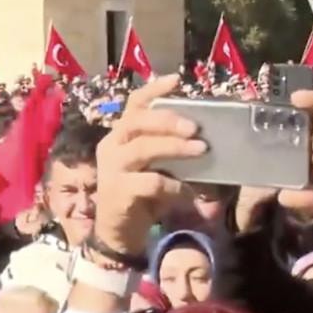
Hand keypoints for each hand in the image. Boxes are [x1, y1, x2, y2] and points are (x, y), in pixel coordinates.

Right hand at [94, 74, 205, 255]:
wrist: (118, 232)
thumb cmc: (139, 195)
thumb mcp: (152, 166)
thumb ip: (165, 150)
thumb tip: (200, 137)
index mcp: (119, 135)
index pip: (133, 104)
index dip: (153, 90)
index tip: (176, 80)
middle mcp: (111, 146)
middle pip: (138, 121)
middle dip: (169, 120)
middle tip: (196, 128)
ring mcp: (112, 169)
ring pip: (144, 148)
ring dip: (176, 148)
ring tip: (201, 150)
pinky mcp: (119, 192)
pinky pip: (151, 182)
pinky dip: (174, 187)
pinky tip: (187, 193)